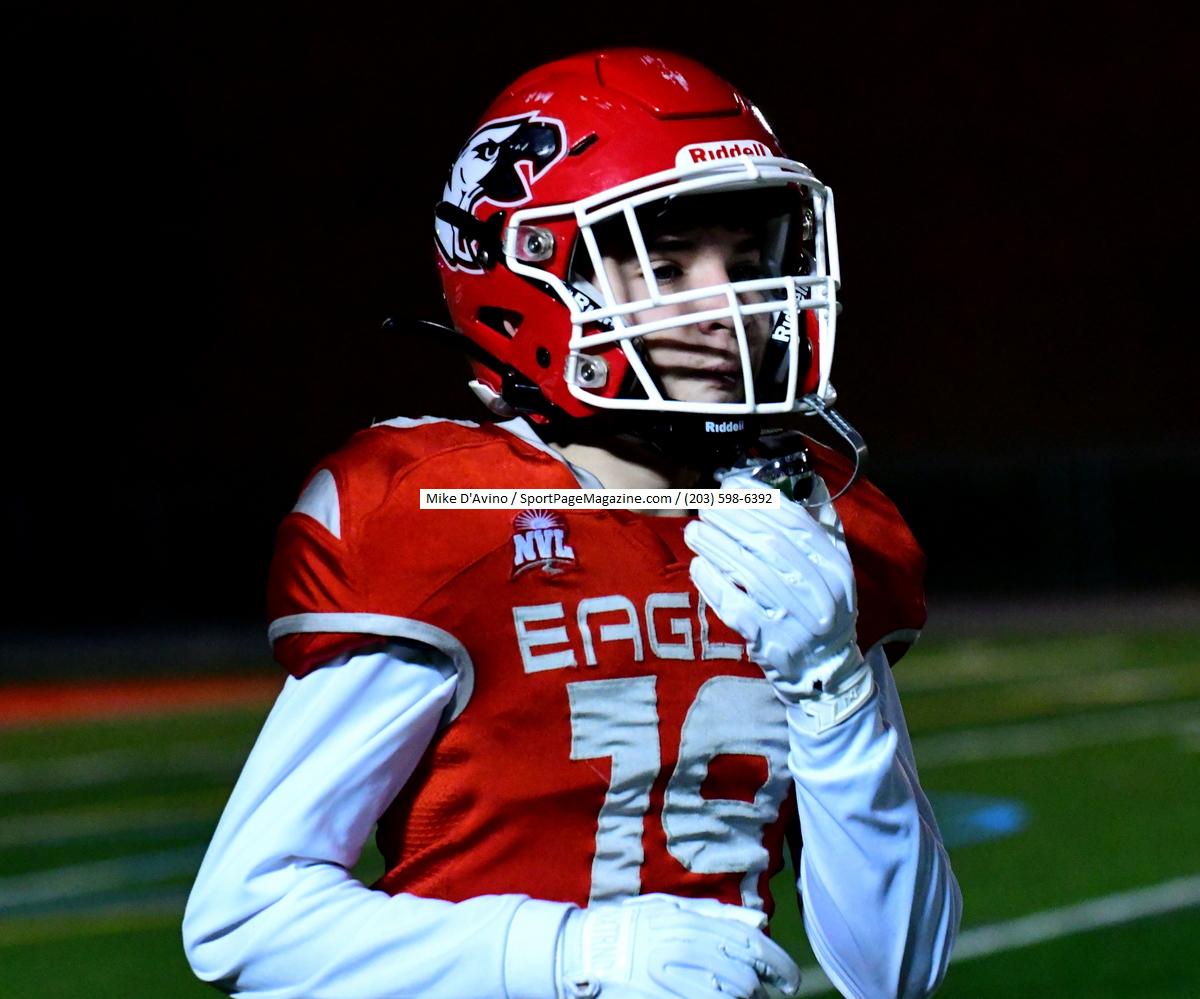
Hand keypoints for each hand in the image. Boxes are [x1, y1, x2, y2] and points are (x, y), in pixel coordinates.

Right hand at [556, 893, 799, 997]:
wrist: (585, 951)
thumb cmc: (630, 927)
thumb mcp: (671, 908)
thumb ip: (716, 913)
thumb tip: (759, 919)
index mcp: (694, 922)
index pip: (753, 945)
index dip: (780, 966)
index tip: (789, 982)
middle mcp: (690, 948)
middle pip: (747, 978)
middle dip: (759, 991)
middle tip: (760, 996)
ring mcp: (678, 978)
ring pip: (733, 997)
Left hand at [684, 475, 873, 730]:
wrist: (824, 673)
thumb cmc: (821, 610)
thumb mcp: (835, 569)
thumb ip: (823, 527)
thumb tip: (809, 483)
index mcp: (835, 567)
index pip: (795, 523)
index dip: (761, 501)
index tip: (732, 487)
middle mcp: (819, 591)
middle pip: (768, 544)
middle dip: (732, 520)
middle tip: (706, 507)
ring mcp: (794, 618)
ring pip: (748, 572)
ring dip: (716, 546)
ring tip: (694, 530)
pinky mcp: (769, 641)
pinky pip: (734, 606)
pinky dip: (713, 583)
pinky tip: (697, 565)